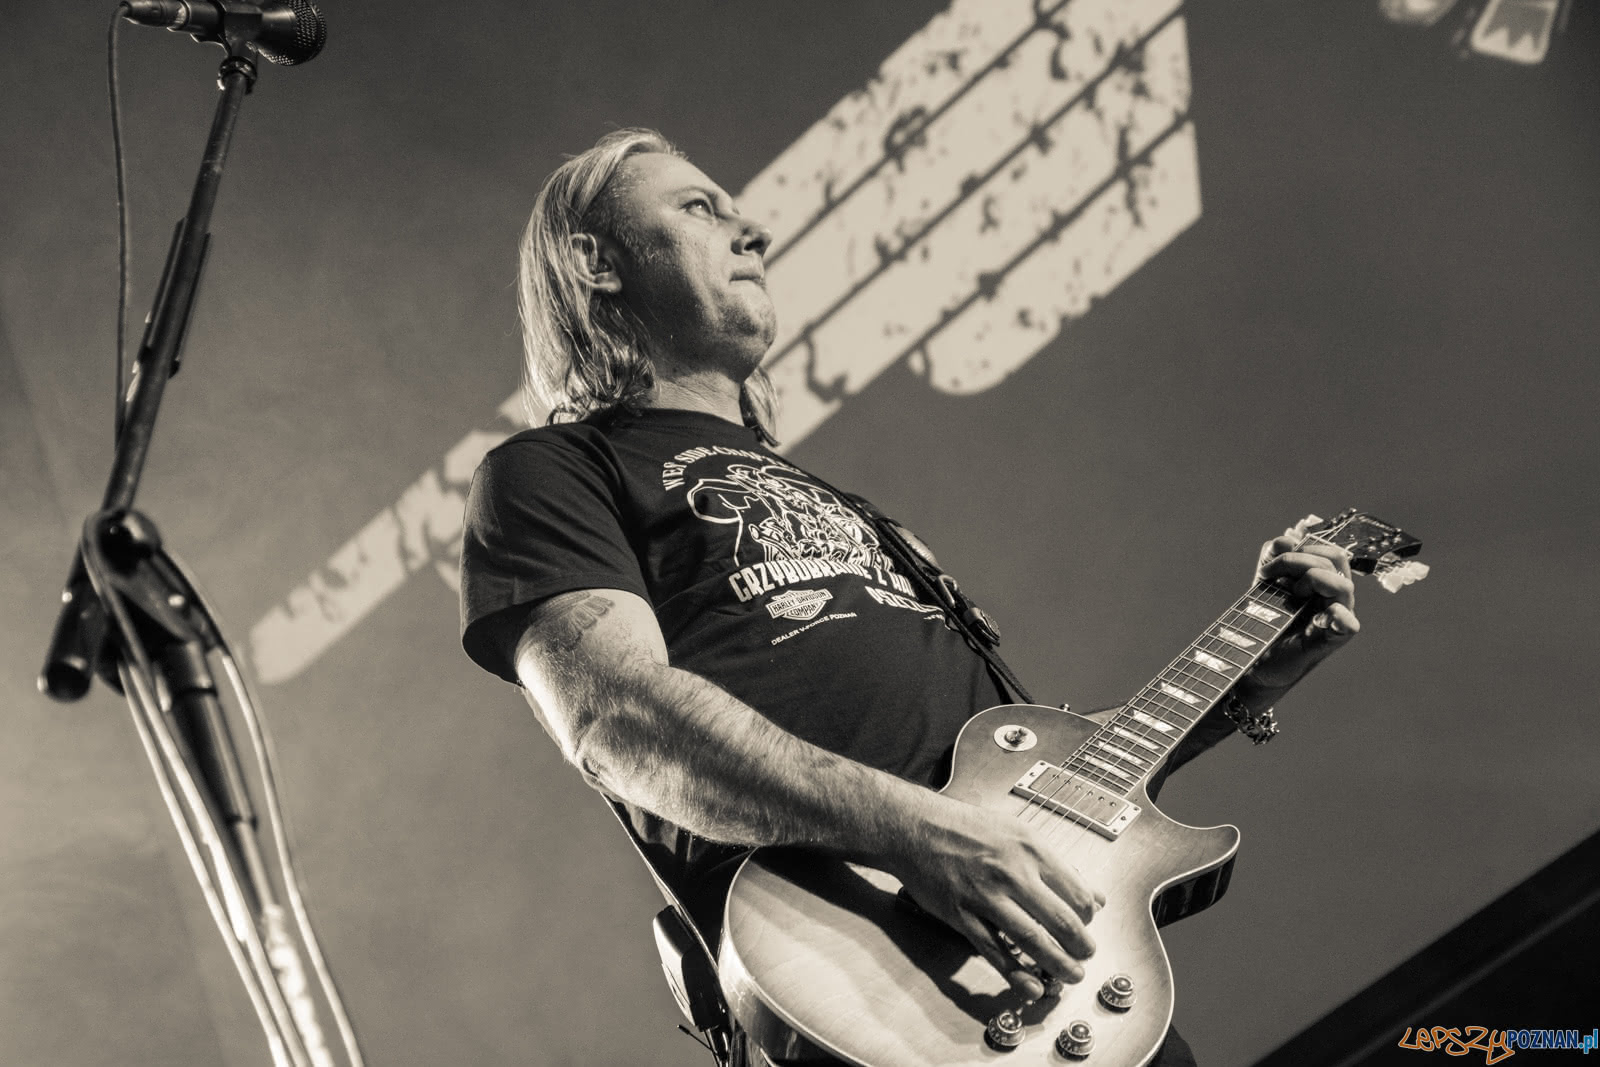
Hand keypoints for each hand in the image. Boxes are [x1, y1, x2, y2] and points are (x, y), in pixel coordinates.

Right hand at [887, 794, 1103, 999]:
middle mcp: (1012, 872)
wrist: (915, 828)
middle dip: (1081, 947)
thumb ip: (1057, 865)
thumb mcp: (1018, 833)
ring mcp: (986, 896)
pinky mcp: (963, 916)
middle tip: (1085, 956)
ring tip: (1071, 975)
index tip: (1086, 925)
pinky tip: (1031, 986)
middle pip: (1061, 920)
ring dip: (1058, 965)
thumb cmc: (965, 828)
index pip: (1076, 893)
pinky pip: (995, 951)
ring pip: (1033, 940)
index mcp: (1031, 849)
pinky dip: (1016, 974)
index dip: (1088, 917)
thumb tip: (1094, 894)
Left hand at [1245, 533, 1360, 693]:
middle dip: (1300, 561)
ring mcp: (1336, 618)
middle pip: (1337, 559)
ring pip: (1342, 585)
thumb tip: (1287, 540)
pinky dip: (1337, 615)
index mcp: (1322, 581)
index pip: (1327, 550)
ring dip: (1312, 581)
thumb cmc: (1264, 623)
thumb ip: (1274, 556)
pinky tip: (1319, 615)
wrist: (1253, 662)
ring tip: (1291, 595)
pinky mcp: (1332, 640)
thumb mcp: (1265, 582)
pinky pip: (1348, 623)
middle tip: (1277, 579)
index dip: (1299, 549)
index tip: (1267, 569)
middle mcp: (1333, 597)